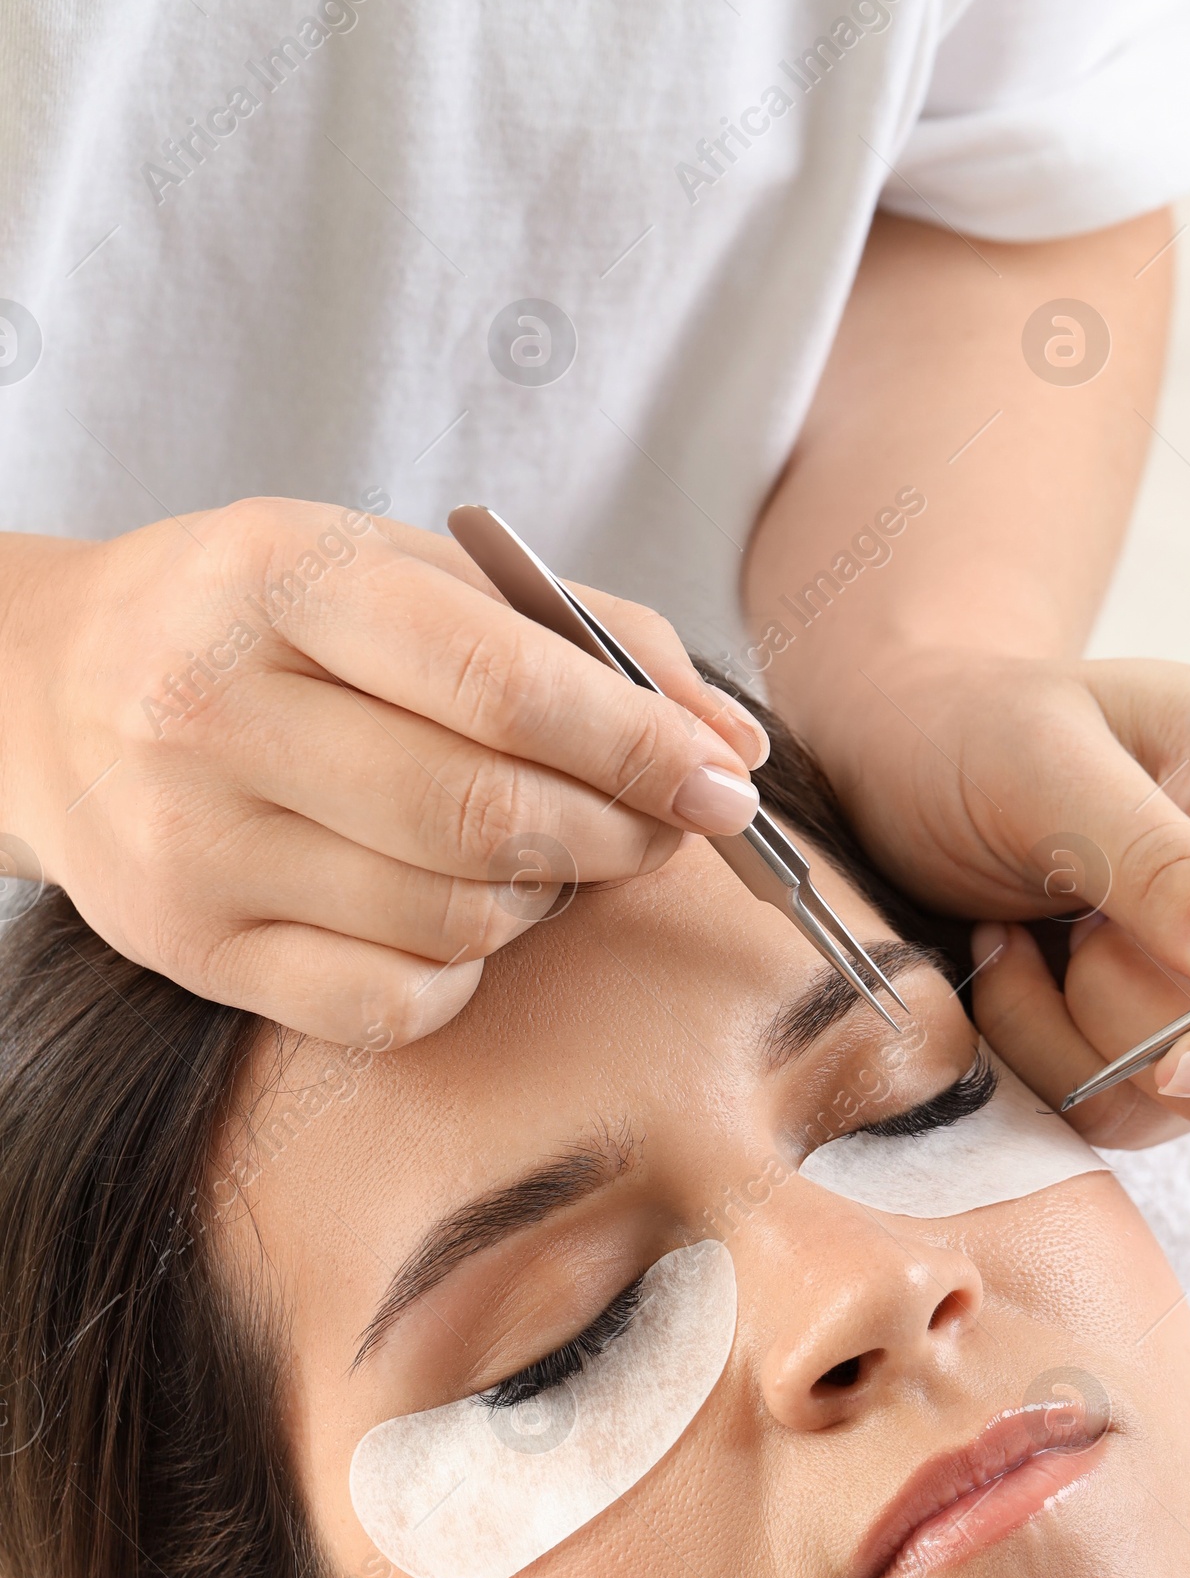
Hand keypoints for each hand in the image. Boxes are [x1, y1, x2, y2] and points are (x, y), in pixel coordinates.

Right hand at [0, 499, 768, 1042]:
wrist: (49, 691)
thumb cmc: (262, 623)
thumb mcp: (400, 570)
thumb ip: (577, 634)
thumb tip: (734, 744)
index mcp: (279, 579)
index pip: (501, 686)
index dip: (639, 748)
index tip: (724, 784)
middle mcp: (214, 710)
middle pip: (484, 817)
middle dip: (615, 834)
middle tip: (663, 827)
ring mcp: (191, 842)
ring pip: (450, 920)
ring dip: (541, 899)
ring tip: (539, 853)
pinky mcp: (188, 948)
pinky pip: (389, 1006)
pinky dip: (462, 977)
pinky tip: (453, 919)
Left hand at [813, 651, 1189, 1146]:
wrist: (886, 775)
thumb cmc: (976, 729)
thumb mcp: (1048, 760)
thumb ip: (1159, 856)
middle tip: (1168, 1036)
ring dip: (1129, 1045)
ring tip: (1034, 938)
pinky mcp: (1169, 1057)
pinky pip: (1151, 1123)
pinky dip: (1064, 1068)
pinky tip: (1009, 970)